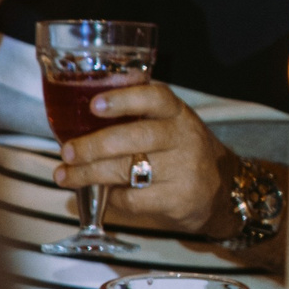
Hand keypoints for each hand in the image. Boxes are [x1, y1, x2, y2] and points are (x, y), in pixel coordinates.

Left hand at [53, 82, 239, 236]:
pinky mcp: (178, 199)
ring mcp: (183, 170)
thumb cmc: (183, 150)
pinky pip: (133, 199)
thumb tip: (101, 89)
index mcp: (178, 114)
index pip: (155, 98)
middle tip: (67, 151)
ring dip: (89, 174)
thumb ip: (140, 105)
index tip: (95, 105)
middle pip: (135, 137)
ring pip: (128, 170)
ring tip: (65, 175)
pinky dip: (112, 197)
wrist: (224, 189)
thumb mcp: (171, 122)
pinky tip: (104, 192)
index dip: (124, 99)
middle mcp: (184, 138)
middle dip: (94, 145)